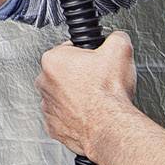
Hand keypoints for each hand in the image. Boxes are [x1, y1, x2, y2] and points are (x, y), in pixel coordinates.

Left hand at [37, 34, 138, 159]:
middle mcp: (44, 83)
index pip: (68, 49)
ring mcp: (47, 107)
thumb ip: (116, 37)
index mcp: (53, 60)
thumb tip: (117, 37)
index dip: (86, 54)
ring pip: (61, 96)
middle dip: (79, 76)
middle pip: (62, 73)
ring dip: (76, 97)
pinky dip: (75, 116)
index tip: (96, 61)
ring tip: (96, 99)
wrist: (109, 127)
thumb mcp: (120, 50)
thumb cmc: (108, 93)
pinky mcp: (53, 127)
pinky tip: (90, 115)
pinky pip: (63, 118)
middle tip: (98, 81)